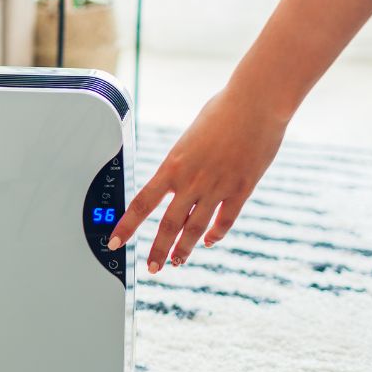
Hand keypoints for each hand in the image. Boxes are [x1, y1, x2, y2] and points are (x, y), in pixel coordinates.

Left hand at [107, 85, 287, 272]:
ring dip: (185, 249)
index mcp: (173, 165)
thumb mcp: (189, 137)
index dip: (126, 227)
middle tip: (151, 268)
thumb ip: (182, 163)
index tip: (115, 242)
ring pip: (196, 229)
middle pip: (169, 225)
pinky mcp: (242, 189)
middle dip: (158, 250)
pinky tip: (210, 241)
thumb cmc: (222, 110)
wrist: (257, 102)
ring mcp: (218, 187)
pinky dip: (216, 234)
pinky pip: (226, 220)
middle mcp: (192, 181)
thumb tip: (178, 176)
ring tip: (177, 262)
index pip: (142, 203)